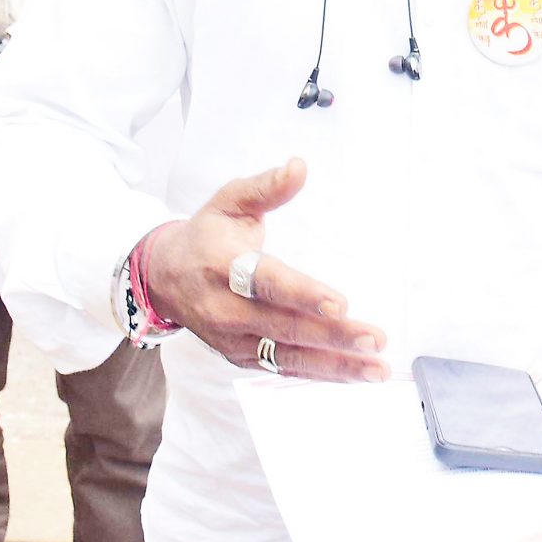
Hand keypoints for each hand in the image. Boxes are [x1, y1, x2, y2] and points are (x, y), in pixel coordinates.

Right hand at [145, 159, 388, 381]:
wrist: (164, 279)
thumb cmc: (206, 236)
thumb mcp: (228, 202)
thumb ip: (265, 188)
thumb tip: (299, 167)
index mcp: (223, 266)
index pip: (266, 283)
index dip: (303, 294)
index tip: (340, 302)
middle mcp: (226, 310)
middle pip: (284, 326)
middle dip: (333, 335)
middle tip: (374, 338)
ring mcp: (233, 340)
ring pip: (289, 356)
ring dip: (336, 365)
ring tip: (377, 368)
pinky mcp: (242, 358)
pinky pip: (286, 368)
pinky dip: (322, 374)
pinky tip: (356, 374)